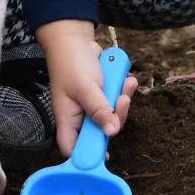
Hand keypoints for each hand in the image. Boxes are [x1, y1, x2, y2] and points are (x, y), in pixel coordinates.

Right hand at [37, 19, 136, 156]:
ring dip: (122, 100)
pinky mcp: (103, 95)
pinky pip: (117, 100)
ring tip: (126, 83)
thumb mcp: (85, 88)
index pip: (73, 148)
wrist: (75, 38)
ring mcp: (92, 106)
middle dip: (116, 118)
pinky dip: (123, 90)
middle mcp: (80, 116)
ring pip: (113, 116)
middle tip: (121, 101)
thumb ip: (99, 110)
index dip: (87, 156)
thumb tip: (111, 133)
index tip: (106, 155)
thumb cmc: (72, 63)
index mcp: (68, 119)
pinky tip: (126, 78)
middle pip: (101, 133)